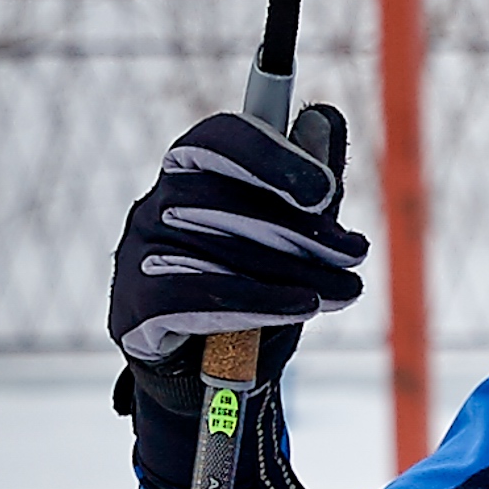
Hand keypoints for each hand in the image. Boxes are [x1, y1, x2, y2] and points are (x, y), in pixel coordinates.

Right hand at [110, 105, 361, 379]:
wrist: (210, 371)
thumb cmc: (257, 286)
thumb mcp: (296, 234)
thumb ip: (311, 181)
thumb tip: (323, 118)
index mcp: (194, 173)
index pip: (219, 138)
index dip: (272, 156)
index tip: (325, 190)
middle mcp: (158, 204)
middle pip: (226, 197)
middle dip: (303, 228)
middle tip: (355, 254)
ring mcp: (140, 253)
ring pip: (216, 246)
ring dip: (294, 269)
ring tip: (345, 290)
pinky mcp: (133, 304)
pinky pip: (194, 294)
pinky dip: (257, 300)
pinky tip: (301, 307)